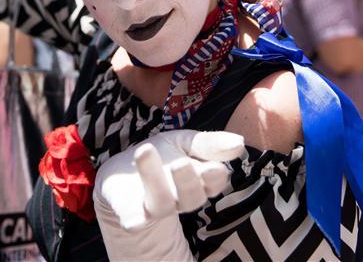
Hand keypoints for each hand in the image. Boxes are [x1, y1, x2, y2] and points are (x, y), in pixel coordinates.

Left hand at [93, 130, 243, 260]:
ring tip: (145, 151)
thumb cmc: (161, 156)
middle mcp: (181, 198)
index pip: (214, 182)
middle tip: (181, 163)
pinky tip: (133, 219)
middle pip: (192, 197)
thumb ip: (209, 143)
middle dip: (188, 181)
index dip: (215, 178)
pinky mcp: (132, 214)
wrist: (122, 171)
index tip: (214, 168)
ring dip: (155, 180)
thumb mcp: (185, 141)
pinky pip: (134, 221)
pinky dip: (134, 220)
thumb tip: (240, 142)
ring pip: (162, 203)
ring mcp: (156, 206)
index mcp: (199, 180)